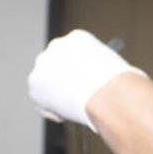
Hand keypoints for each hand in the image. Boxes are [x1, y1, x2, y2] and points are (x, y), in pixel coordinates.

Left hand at [27, 30, 144, 130]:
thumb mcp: (112, 69)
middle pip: (53, 65)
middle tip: (72, 98)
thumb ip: (99, 71)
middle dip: (60, 81)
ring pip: (45, 83)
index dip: (75, 71)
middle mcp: (57, 46)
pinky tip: (65, 115)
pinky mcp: (35, 82)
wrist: (106, 92)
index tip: (81, 84)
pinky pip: (41, 100)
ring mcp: (43, 63)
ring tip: (71, 109)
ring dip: (55, 96)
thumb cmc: (117, 83)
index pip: (70, 54)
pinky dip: (51, 110)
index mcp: (77, 38)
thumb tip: (102, 84)